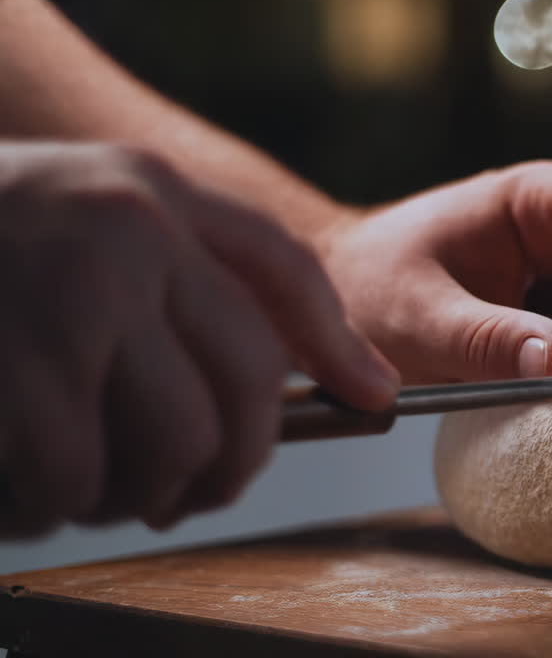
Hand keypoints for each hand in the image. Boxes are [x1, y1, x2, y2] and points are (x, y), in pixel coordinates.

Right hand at [0, 142, 398, 536]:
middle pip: (248, 380)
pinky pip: (77, 480)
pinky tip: (19, 479)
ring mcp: (66, 297)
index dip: (339, 342)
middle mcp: (123, 232)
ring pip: (174, 444)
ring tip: (81, 477)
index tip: (373, 398)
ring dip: (135, 489)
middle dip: (231, 458)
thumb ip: (189, 281)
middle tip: (191, 488)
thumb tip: (337, 380)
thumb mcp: (82, 223)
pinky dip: (53, 503)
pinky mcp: (13, 369)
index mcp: (146, 191)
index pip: (280, 269)